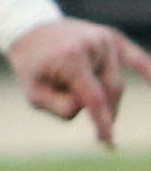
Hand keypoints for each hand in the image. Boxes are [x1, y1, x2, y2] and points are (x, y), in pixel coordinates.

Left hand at [8, 18, 150, 148]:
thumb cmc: (31, 65)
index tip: (108, 142)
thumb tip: (93, 108)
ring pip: (115, 82)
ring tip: (71, 83)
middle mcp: (94, 44)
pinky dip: (149, 71)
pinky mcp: (114, 38)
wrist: (31, 28)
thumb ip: (62, 107)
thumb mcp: (34, 93)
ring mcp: (106, 40)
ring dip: (99, 93)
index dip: (103, 122)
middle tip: (79, 114)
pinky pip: (137, 58)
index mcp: (72, 57)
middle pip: (109, 91)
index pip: (94, 98)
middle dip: (98, 108)